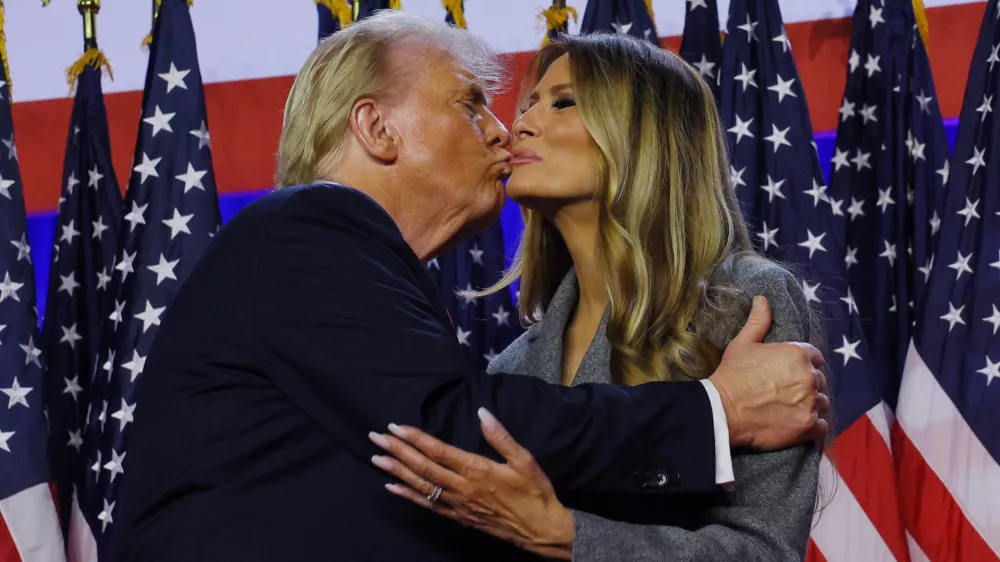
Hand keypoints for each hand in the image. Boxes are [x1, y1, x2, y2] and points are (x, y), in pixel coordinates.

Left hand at [367, 408, 573, 559]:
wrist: (541, 530)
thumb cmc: (535, 493)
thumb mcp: (525, 461)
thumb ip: (501, 437)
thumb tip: (482, 412)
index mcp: (477, 470)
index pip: (438, 451)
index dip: (415, 438)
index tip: (396, 427)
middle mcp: (462, 488)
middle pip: (423, 467)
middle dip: (398, 451)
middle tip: (376, 438)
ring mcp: (457, 505)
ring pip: (421, 486)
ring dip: (397, 471)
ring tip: (377, 458)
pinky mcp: (458, 517)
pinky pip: (428, 505)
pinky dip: (408, 496)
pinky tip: (393, 488)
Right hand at [708, 295, 828, 449]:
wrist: (723, 410)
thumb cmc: (732, 375)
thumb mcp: (743, 343)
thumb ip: (758, 321)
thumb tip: (762, 299)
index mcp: (797, 354)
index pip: (815, 357)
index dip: (804, 365)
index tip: (790, 374)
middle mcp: (809, 376)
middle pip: (819, 381)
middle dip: (807, 386)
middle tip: (786, 394)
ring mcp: (810, 402)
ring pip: (822, 403)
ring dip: (811, 406)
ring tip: (790, 410)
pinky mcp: (807, 425)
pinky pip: (821, 426)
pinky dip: (812, 426)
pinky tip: (796, 424)